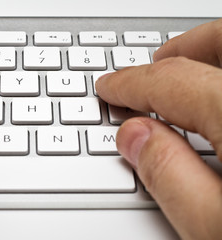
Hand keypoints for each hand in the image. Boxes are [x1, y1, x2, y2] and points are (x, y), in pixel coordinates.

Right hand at [96, 19, 221, 238]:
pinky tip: (214, 101)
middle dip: (177, 52)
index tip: (109, 88)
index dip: (130, 85)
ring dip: (207, 56)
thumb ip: (169, 177)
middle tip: (149, 66)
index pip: (171, 83)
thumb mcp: (214, 228)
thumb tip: (134, 137)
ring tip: (183, 72)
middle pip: (220, 45)